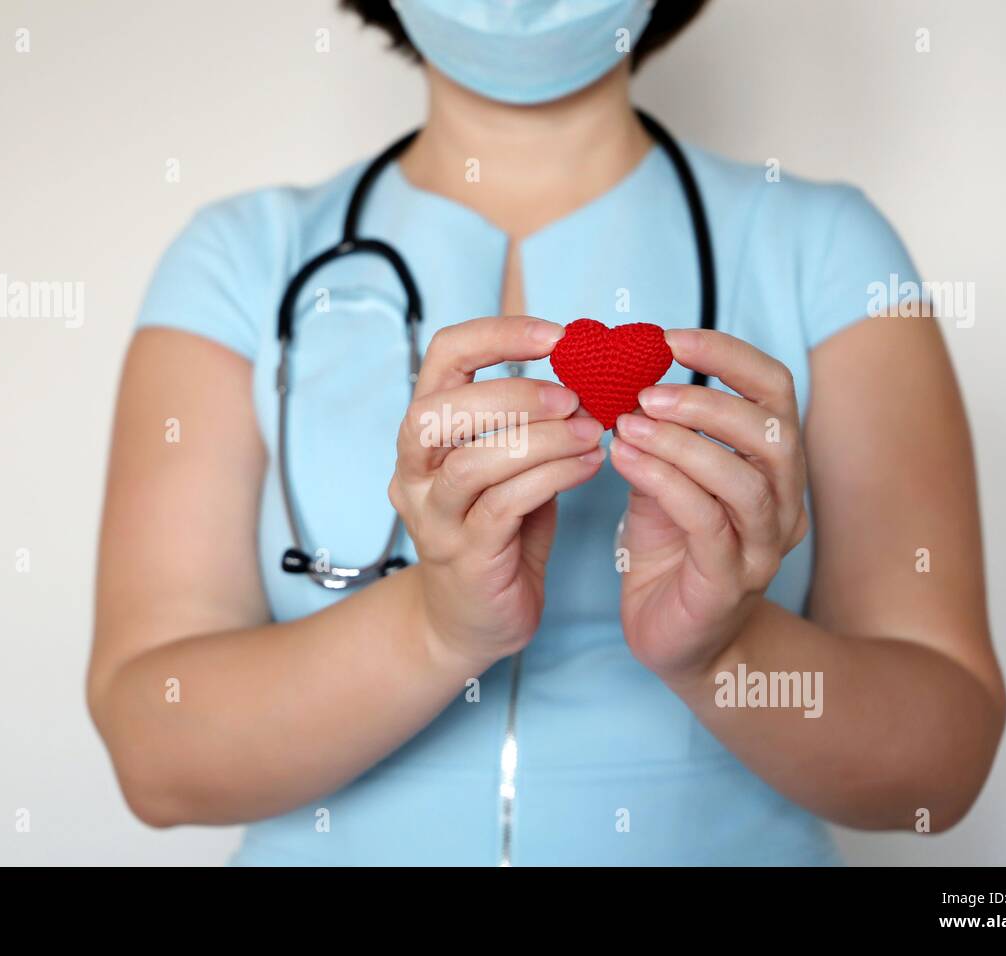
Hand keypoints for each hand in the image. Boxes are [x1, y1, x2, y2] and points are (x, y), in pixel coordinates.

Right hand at [389, 316, 605, 671]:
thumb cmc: (499, 533)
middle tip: (575, 396)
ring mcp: (432, 516)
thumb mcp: (512, 466)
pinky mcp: (463, 555)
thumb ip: (534, 422)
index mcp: (424, 433)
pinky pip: (504, 504)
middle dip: (514, 394)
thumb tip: (592, 371)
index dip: (497, 335)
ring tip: (592, 432)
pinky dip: (553, 477)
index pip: (443, 357)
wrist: (472, 620)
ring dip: (542, 439)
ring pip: (472, 461)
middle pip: (439, 411)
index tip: (558, 335)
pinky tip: (589, 465)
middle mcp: (413, 471)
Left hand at [610, 329, 808, 679]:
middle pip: (772, 431)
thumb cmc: (671, 552)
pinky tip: (624, 460)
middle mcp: (783, 503)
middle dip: (705, 400)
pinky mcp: (730, 581)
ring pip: (742, 478)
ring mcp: (763, 546)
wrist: (679, 641)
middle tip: (642, 390)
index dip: (728, 355)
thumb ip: (654, 434)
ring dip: (682, 442)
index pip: (774, 391)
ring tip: (626, 424)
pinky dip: (665, 482)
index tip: (670, 338)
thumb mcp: (661, 479)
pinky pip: (707, 522)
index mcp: (774, 466)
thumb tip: (617, 372)